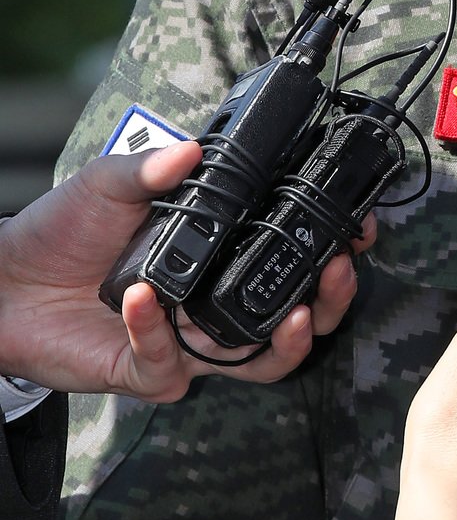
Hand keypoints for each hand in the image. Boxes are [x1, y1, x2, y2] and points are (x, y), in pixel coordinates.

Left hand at [0, 142, 370, 400]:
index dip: (332, 247)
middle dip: (332, 301)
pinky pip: (169, 362)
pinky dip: (158, 330)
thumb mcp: (109, 183)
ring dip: (285, 339)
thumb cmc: (63, 233)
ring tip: (293, 312)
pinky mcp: (149, 371)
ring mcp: (187, 343)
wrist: (6, 281)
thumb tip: (192, 149)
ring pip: (260, 361)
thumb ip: (150, 168)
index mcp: (219, 255)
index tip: (358, 229)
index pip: (290, 255)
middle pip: (299, 319)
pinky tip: (146, 297)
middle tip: (338, 270)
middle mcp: (214, 303)